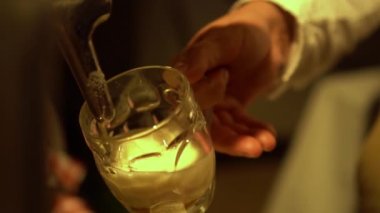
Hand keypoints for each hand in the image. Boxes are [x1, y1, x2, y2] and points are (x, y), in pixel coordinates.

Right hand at [173, 1, 294, 156]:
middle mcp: (196, 95)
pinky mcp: (234, 110)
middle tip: (251, 147)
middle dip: (230, 140)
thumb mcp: (220, 40)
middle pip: (206, 126)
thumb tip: (180, 74)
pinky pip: (242, 126)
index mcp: (184, 78)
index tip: (226, 100)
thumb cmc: (239, 31)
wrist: (267, 35)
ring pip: (226, 131)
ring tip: (265, 143)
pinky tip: (268, 137)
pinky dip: (255, 132)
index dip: (204, 109)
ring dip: (245, 140)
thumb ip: (200, 57)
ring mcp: (216, 104)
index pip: (186, 104)